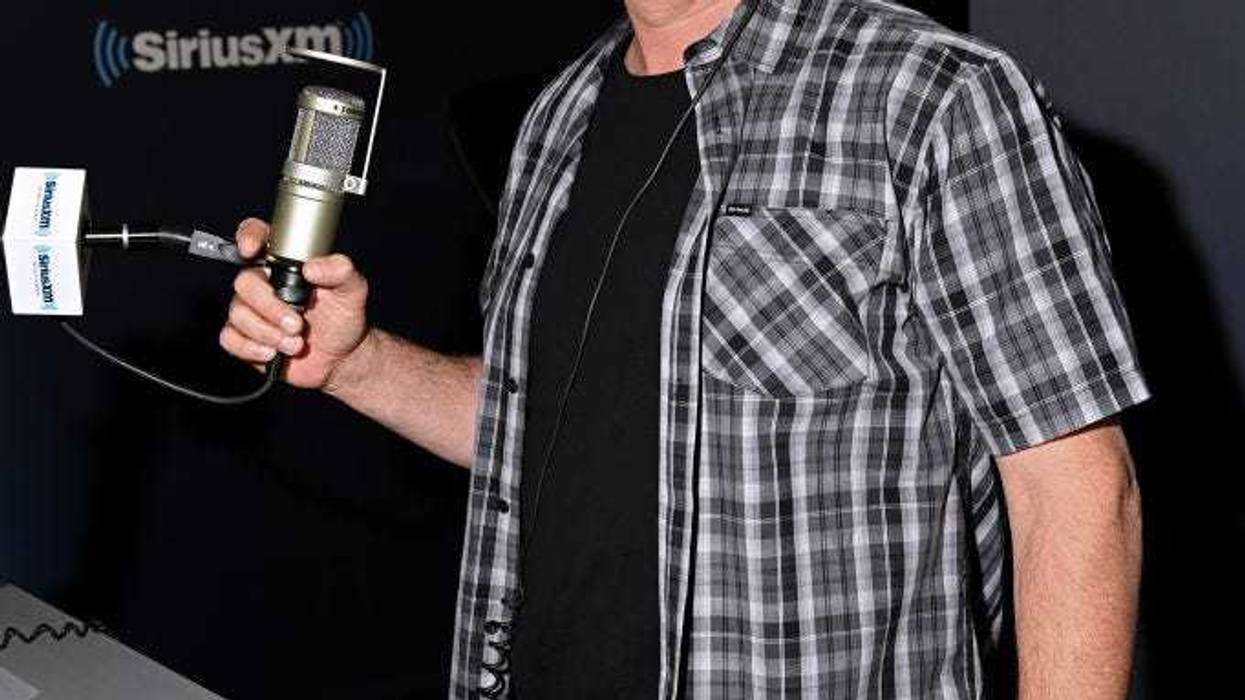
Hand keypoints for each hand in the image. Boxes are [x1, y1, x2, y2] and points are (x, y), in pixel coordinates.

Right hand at [219, 218, 370, 389]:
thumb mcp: (353, 290)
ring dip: (268, 332)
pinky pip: (229, 338)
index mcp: (286, 264)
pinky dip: (251, 348)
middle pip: (244, 282)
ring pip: (238, 314)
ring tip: (295, 342)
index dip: (249, 236)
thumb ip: (341, 271)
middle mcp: (264, 283)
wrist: (342, 356)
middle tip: (297, 324)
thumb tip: (312, 267)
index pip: (257, 236)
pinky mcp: (246, 337)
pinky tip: (274, 353)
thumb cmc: (344, 317)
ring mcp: (252, 310)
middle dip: (270, 307)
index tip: (253, 250)